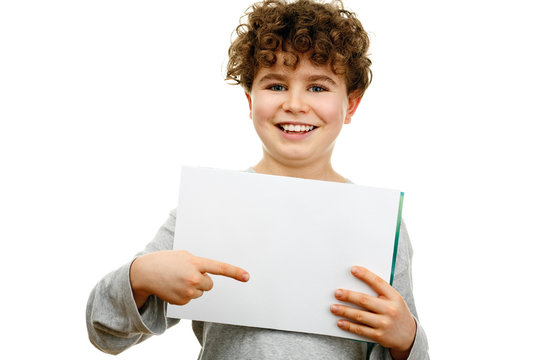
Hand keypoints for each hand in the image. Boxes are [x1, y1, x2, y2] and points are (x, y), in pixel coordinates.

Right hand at [130, 250, 249, 307]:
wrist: (145, 272)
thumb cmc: (166, 261)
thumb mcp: (184, 256)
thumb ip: (199, 263)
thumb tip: (208, 273)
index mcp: (196, 263)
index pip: (220, 268)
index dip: (235, 272)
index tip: (247, 276)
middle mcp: (194, 278)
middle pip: (210, 284)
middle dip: (201, 280)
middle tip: (186, 274)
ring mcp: (188, 291)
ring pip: (200, 292)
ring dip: (192, 287)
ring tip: (177, 279)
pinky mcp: (182, 301)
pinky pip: (190, 298)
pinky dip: (184, 294)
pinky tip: (173, 287)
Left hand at [330, 266, 415, 358]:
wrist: (409, 336)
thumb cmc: (397, 312)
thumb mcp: (395, 300)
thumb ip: (380, 292)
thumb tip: (356, 283)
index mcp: (394, 297)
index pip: (378, 283)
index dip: (365, 275)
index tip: (353, 269)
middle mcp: (390, 310)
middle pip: (365, 300)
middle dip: (349, 296)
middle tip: (337, 292)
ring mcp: (384, 324)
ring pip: (360, 315)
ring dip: (344, 311)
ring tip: (333, 307)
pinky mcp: (379, 336)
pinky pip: (360, 329)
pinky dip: (348, 326)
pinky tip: (340, 322)